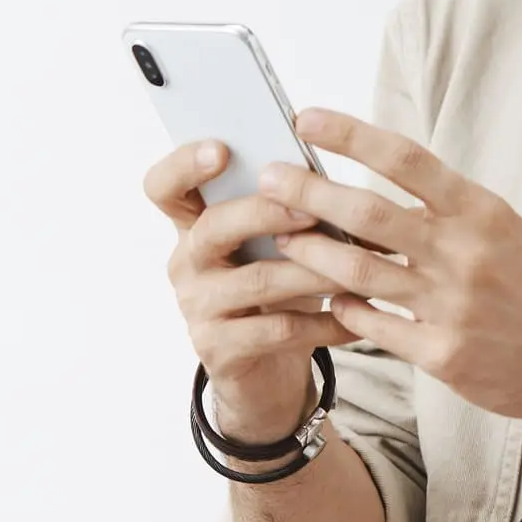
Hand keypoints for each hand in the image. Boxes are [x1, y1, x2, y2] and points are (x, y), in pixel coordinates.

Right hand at [143, 139, 349, 438]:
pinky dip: (325, 322)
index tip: (221, 149)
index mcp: (193, 224)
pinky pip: (278, 330)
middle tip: (312, 209)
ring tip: (357, 266)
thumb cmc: (276, 289)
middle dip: (265, 213)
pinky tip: (358, 316)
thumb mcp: (271, 246)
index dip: (184, 164)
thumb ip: (286, 210)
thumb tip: (336, 181)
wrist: (266, 372)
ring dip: (313, 271)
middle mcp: (187, 263)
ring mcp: (199, 308)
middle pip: (213, 227)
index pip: (164, 187)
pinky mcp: (220, 350)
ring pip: (256, 281)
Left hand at [260, 109, 521, 436]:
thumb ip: (447, 206)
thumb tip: (382, 171)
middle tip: (268, 178)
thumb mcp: (505, 229)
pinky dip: (344, 309)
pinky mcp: (441, 355)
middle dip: (309, 192)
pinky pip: (373, 325)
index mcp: (482, 212)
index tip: (306, 117)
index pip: (406, 159)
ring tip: (282, 238)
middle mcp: (465, 253)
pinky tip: (328, 299)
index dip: (350, 134)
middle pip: (368, 213)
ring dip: (312, 253)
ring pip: (358, 271)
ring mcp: (451, 306)